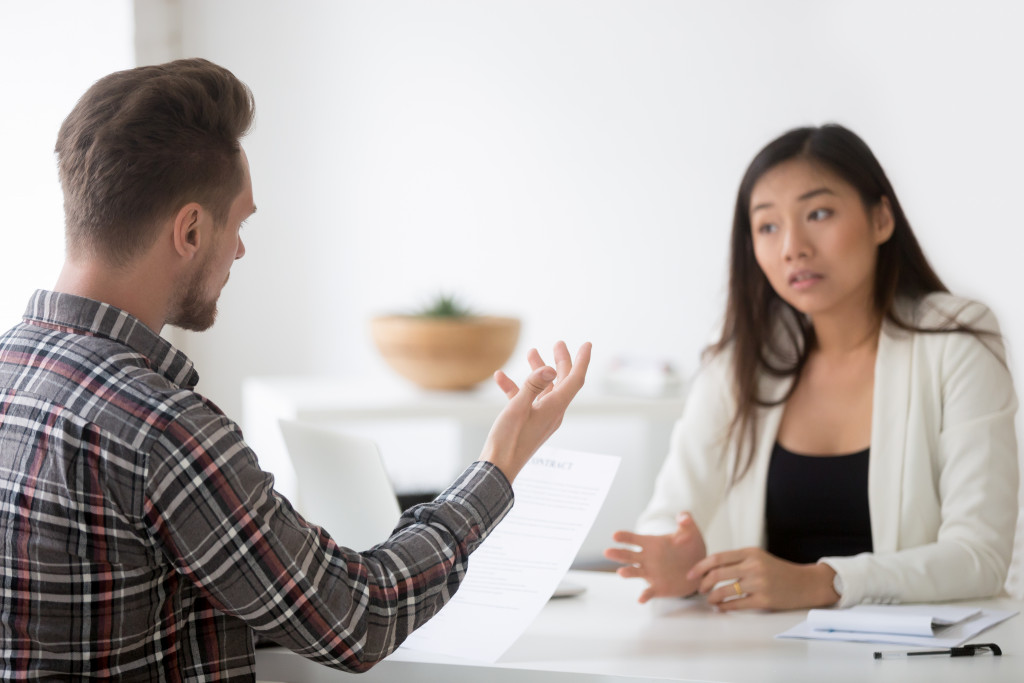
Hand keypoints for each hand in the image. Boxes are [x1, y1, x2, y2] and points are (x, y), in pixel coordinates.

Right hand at [478, 341, 590, 481]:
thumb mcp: (518, 408)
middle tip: (558, 343)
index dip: (582, 360)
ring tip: (530, 353)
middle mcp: (552, 412)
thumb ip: (533, 385)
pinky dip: (517, 387)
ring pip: (544, 389)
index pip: (575, 379)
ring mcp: (541, 418)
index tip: (587, 344)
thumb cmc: (508, 440)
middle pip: (562, 382)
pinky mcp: (529, 423)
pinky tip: (501, 378)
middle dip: (560, 361)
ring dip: (537, 371)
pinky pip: (527, 400)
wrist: (498, 469)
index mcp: (555, 408)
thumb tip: (550, 368)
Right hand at [603, 512, 706, 602]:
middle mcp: (646, 558)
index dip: (625, 537)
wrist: (699, 569)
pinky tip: (641, 599)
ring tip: (621, 572)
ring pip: (634, 572)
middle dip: (618, 553)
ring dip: (627, 572)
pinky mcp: (657, 588)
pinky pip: (648, 592)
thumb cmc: (691, 548)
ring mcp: (650, 573)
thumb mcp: (691, 532)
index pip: (634, 539)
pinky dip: (644, 595)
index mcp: (651, 544)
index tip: (615, 535)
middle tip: (607, 552)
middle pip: (628, 555)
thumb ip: (686, 521)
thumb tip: (682, 516)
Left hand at [687, 548, 839, 610]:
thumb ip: (737, 560)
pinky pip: (737, 604)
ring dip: (712, 597)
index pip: (717, 558)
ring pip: (725, 591)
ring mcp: (759, 583)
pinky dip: (724, 607)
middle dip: (703, 583)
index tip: (690, 574)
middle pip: (717, 574)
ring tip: (709, 599)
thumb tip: (709, 568)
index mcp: (750, 552)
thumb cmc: (778, 571)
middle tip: (699, 589)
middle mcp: (754, 566)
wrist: (805, 583)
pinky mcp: (764, 600)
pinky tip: (720, 608)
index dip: (700, 566)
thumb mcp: (758, 557)